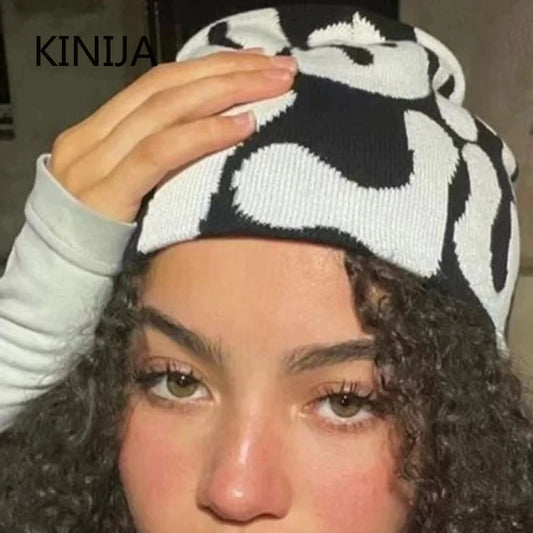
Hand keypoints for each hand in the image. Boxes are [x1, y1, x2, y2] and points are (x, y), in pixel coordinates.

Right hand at [48, 49, 296, 221]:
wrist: (61, 278)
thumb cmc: (105, 236)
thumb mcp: (127, 184)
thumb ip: (155, 155)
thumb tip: (213, 132)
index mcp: (99, 129)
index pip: (160, 82)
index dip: (211, 66)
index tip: (258, 61)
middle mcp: (93, 136)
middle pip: (167, 86)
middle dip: (227, 71)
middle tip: (280, 67)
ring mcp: (95, 162)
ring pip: (165, 109)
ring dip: (225, 93)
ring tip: (272, 87)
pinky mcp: (107, 193)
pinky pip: (161, 153)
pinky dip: (204, 135)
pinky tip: (243, 125)